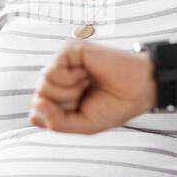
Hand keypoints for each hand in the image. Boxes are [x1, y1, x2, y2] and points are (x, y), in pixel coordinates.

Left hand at [28, 38, 156, 134]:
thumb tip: (36, 107)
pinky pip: (52, 70)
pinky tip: (85, 74)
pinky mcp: (70, 50)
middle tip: (86, 96)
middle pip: (39, 98)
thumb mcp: (83, 126)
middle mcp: (59, 79)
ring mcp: (63, 63)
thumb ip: (55, 123)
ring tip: (87, 84)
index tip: (79, 113)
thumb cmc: (114, 106)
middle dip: (64, 105)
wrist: (140, 89)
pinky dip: (69, 79)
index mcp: (60, 96)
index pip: (37, 112)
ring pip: (43, 84)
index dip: (56, 118)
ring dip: (68, 92)